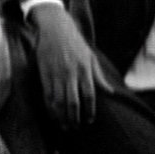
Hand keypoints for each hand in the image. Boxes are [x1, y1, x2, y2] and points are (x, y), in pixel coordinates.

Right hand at [32, 5, 113, 128]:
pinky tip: (53, 113)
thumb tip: (110, 92)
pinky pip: (47, 94)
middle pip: (72, 101)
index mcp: (84, 69)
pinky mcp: (44, 72)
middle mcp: (70, 73)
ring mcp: (56, 73)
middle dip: (74, 117)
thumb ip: (99, 76)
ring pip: (58, 100)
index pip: (89, 95)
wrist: (54, 27)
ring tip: (64, 125)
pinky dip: (50, 106)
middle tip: (75, 127)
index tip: (89, 120)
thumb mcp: (91, 56)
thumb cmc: (74, 41)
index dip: (89, 110)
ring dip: (61, 116)